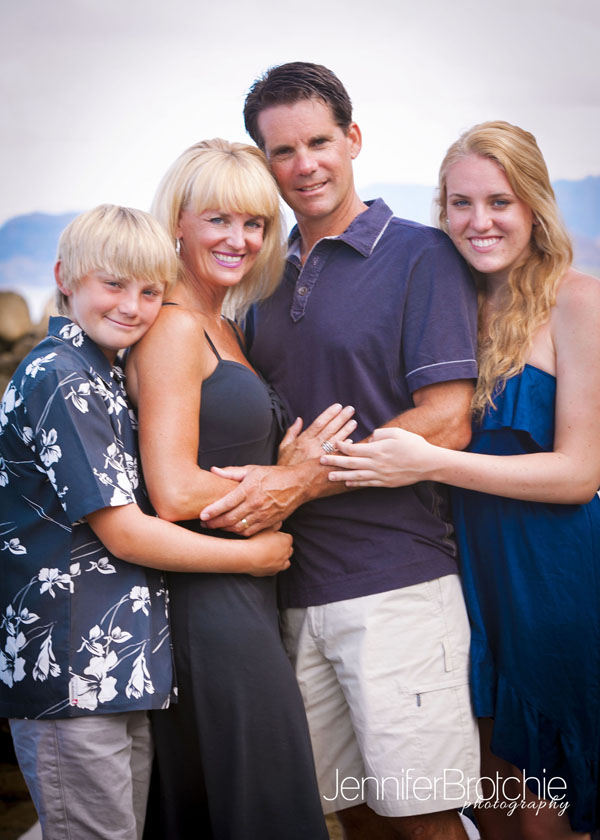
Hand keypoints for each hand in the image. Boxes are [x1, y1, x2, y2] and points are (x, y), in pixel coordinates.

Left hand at [200, 464, 310, 534]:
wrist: (298, 484)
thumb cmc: (274, 475)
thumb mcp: (252, 469)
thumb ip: (231, 472)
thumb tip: (213, 470)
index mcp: (250, 488)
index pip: (227, 502)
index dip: (213, 511)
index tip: (202, 515)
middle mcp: (256, 503)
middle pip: (230, 518)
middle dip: (214, 523)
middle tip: (204, 523)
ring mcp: (263, 515)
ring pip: (239, 527)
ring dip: (225, 529)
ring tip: (215, 527)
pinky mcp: (269, 522)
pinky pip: (250, 532)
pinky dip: (238, 533)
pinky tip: (231, 530)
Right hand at [243, 529, 292, 576]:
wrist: (247, 556)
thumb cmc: (256, 540)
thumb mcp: (266, 528)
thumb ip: (275, 525)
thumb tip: (280, 523)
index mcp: (286, 541)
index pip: (288, 538)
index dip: (280, 537)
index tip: (272, 537)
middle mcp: (286, 553)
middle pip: (288, 549)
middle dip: (282, 547)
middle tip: (271, 545)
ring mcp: (281, 564)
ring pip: (286, 561)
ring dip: (281, 558)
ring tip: (270, 555)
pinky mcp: (274, 572)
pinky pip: (277, 569)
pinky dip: (274, 566)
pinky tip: (266, 562)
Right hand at [278, 403, 355, 465]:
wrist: (288, 484)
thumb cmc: (285, 465)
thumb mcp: (283, 446)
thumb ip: (292, 432)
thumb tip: (299, 420)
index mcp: (303, 440)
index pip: (319, 423)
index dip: (329, 414)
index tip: (338, 406)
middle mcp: (313, 446)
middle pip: (329, 429)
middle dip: (340, 418)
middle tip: (350, 409)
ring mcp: (320, 457)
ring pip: (335, 440)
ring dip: (345, 431)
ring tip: (354, 422)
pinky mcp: (325, 467)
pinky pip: (336, 456)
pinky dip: (344, 448)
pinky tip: (352, 441)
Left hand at [320, 427, 434, 487]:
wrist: (428, 463)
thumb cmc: (414, 445)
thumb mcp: (397, 433)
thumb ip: (380, 434)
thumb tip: (369, 439)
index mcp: (378, 450)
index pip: (355, 449)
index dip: (342, 446)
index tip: (333, 443)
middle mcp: (377, 464)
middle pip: (351, 463)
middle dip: (335, 462)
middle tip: (321, 461)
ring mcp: (381, 475)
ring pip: (357, 476)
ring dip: (341, 476)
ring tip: (329, 476)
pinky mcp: (385, 483)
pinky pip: (367, 483)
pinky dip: (356, 483)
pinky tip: (347, 483)